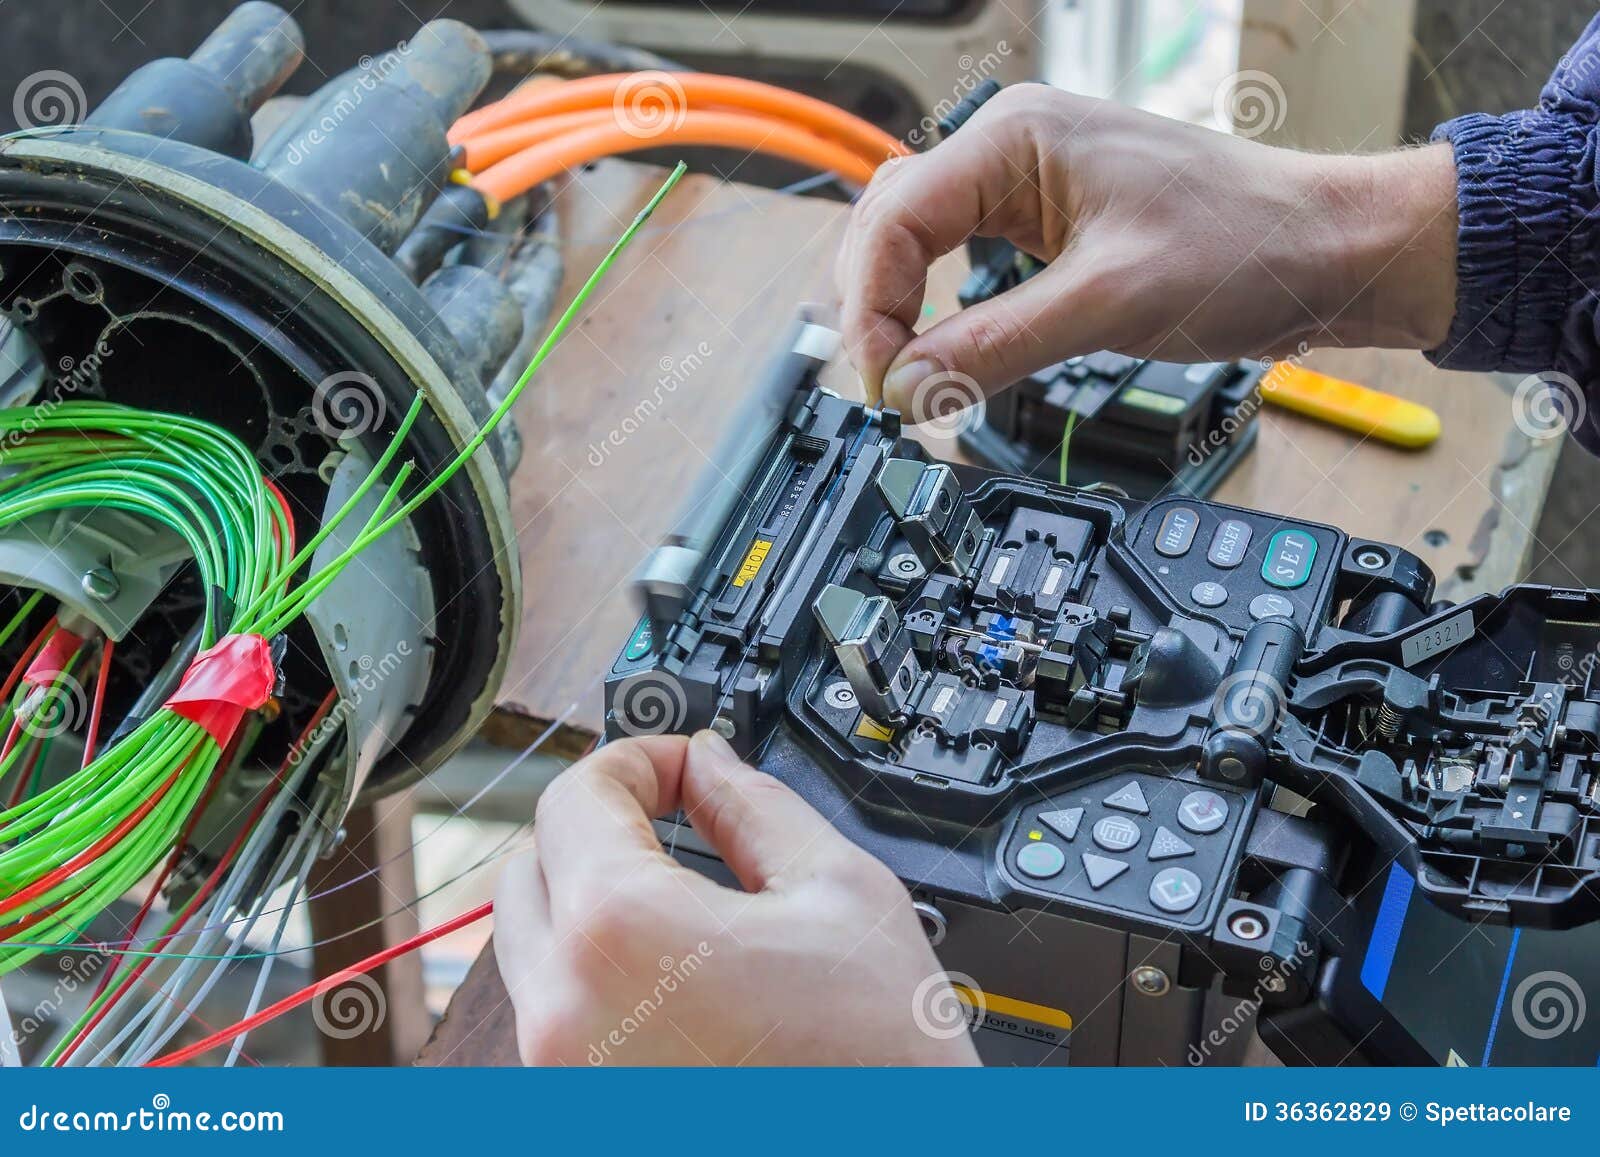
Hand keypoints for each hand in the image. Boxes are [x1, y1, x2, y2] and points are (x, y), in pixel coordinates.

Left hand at [494, 730, 980, 1065]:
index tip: (677, 766)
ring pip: (533, 945)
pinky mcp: (579, 1111)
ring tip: (681, 897)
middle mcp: (565, 1013)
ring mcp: (563, 1076)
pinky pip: (555, 1016)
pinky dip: (595, 975)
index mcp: (621, 935)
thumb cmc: (882, 1065)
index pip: (574, 798)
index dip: (634, 760)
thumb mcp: (838, 890)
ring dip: (590, 900)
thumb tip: (710, 765)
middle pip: (532, 865)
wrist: (902, 1156)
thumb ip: (753, 806)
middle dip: (599, 825)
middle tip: (673, 816)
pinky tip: (672, 972)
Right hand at [837, 83, 1457, 415]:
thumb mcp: (1108, 306)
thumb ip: (994, 347)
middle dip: (876, 310)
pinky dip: (940, 311)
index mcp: (1016, 137)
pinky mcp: (1049, 224)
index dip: (873, 309)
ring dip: (901, 311)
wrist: (1330, 251)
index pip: (894, 219)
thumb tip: (908, 388)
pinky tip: (943, 352)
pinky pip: (962, 261)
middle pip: (889, 227)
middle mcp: (1012, 149)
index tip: (885, 383)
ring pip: (917, 244)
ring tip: (908, 380)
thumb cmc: (1249, 245)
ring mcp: (1029, 184)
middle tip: (890, 390)